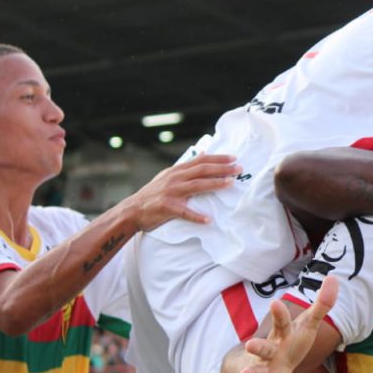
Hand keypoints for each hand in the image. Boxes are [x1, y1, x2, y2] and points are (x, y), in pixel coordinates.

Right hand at [124, 153, 239, 230]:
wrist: (133, 210)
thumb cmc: (153, 194)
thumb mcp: (168, 176)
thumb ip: (185, 167)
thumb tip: (202, 153)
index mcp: (177, 171)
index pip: (201, 161)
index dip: (218, 159)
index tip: (234, 158)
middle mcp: (175, 178)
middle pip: (202, 170)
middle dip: (222, 168)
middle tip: (239, 169)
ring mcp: (171, 192)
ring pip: (197, 186)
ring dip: (215, 184)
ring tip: (231, 184)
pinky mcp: (167, 207)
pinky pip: (184, 212)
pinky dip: (196, 216)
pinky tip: (208, 219)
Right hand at [238, 276, 337, 372]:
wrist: (274, 363)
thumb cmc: (292, 341)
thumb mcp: (309, 323)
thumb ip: (322, 303)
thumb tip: (335, 277)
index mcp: (281, 334)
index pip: (281, 322)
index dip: (279, 313)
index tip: (275, 303)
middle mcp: (269, 350)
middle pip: (263, 347)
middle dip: (257, 345)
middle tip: (251, 342)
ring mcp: (263, 368)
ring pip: (255, 369)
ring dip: (250, 372)